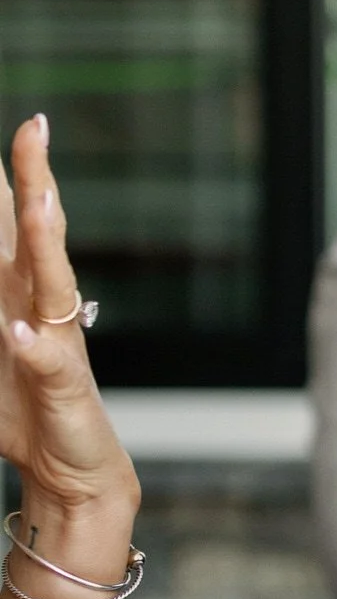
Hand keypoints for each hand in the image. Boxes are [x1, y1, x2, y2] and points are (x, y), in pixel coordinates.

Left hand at [0, 116, 136, 530]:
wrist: (67, 472)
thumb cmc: (22, 411)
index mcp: (18, 292)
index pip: (7, 223)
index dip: (11, 177)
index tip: (25, 126)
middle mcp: (42, 306)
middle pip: (38, 233)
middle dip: (35, 180)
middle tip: (35, 129)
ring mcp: (58, 343)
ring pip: (53, 284)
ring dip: (46, 244)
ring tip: (39, 205)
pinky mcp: (64, 390)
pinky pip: (49, 364)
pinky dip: (36, 349)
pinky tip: (21, 334)